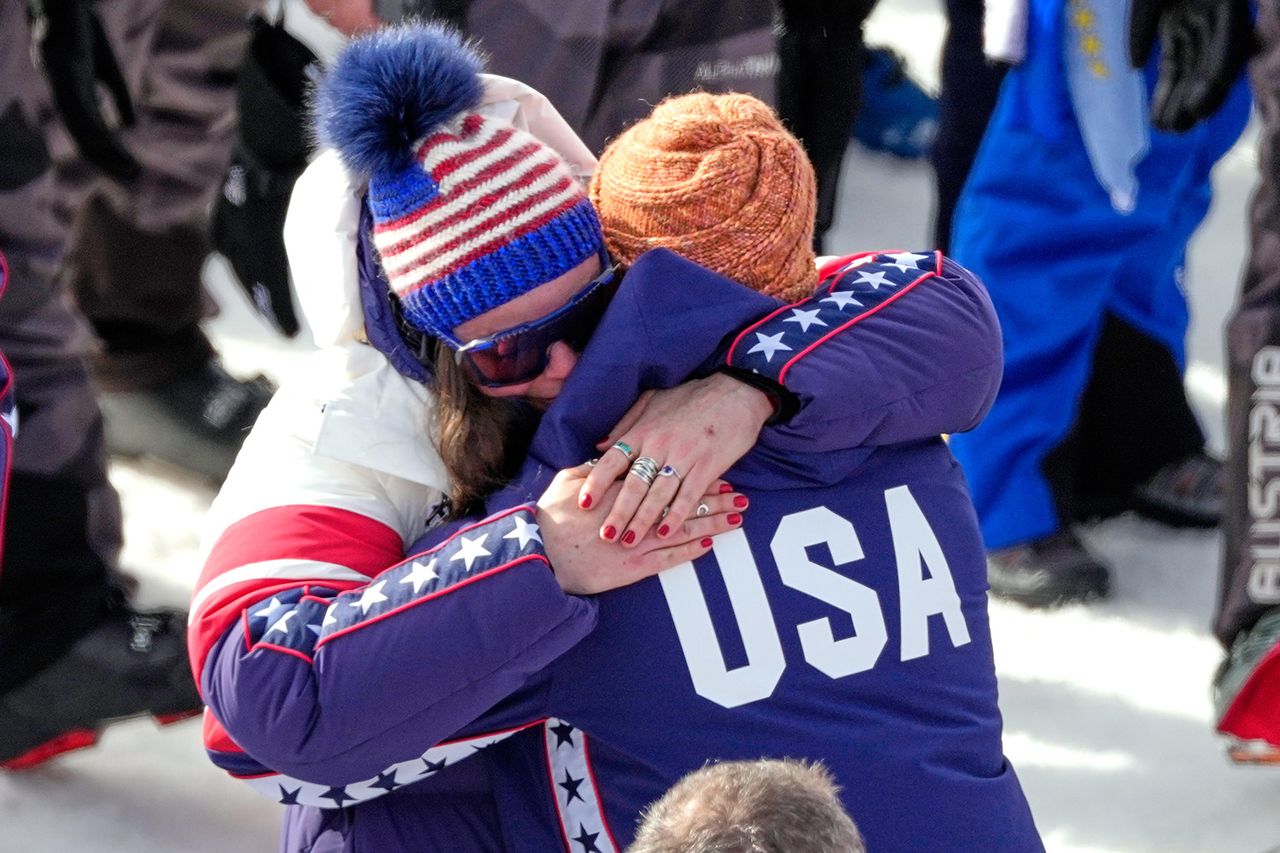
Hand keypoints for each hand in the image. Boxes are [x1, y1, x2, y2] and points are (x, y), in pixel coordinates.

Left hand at [28, 0, 140, 179]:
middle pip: (83, 137)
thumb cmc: (84, 28)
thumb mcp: (108, 69)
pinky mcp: (60, 65)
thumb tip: (131, 127)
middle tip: (134, 177)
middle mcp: (63, 91)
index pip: (90, 134)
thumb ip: (118, 98)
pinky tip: (104, 139)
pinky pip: (73, 100)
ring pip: (77, 124)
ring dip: (102, 149)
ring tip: (126, 166)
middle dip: (108, 159)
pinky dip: (88, 124)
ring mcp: (59, 79)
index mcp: (74, 94)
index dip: (110, 156)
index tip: (133, 172)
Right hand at [539, 466, 741, 594]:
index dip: (691, 473)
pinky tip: (710, 543)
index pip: (665, 477)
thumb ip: (591, 468)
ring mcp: (637, 540)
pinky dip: (690, 550)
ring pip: (684, 528)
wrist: (539, 557)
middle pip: (682, 501)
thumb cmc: (548, 519)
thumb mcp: (567, 483)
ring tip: (738, 517)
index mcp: (621, 488)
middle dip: (713, 497)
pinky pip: (669, 558)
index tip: (714, 468)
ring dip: (713, 522)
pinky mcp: (634, 566)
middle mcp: (635, 512)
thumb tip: (608, 453)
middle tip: (739, 494)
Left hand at [578, 373, 770, 546]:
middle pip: (633, 484)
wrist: (735, 391)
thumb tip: (601, 445)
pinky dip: (676, 515)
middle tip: (604, 535)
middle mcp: (660, 445)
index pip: (613, 460)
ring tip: (629, 540)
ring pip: (658, 494)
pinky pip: (688, 496)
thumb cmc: (693, 396)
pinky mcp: (708, 466)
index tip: (583, 503)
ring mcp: (684, 457)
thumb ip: (627, 424)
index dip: (597, 483)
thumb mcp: (653, 400)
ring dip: (642, 520)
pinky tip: (665, 532)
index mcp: (644, 431)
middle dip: (617, 512)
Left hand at [1129, 0, 1254, 132]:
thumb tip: (1139, 66)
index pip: (1229, 43)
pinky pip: (1176, 63)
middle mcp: (1213, 16)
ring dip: (1181, 101)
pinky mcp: (1178, 29)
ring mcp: (1196, 23)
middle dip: (1196, 99)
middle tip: (1178, 128)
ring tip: (1167, 129)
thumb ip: (1144, 20)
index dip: (1217, 77)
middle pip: (1211, 63)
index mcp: (1222, 1)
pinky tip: (1159, 115)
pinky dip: (1166, 89)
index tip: (1199, 107)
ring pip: (1193, 68)